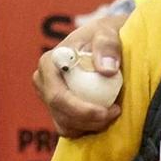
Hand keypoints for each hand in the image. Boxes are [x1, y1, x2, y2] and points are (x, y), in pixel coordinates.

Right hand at [33, 9, 129, 137]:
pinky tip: (105, 118)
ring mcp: (49, 97)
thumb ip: (108, 45)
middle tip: (116, 112)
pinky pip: (69, 128)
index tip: (110, 110)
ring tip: (114, 112)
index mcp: (49, 63)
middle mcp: (43, 82)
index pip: (58, 97)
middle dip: (90, 121)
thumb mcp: (108, 32)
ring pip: (65, 125)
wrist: (102, 40)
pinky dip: (87, 128)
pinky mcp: (59, 108)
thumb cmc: (104, 34)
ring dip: (90, 126)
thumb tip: (106, 70)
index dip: (82, 110)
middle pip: (61, 114)